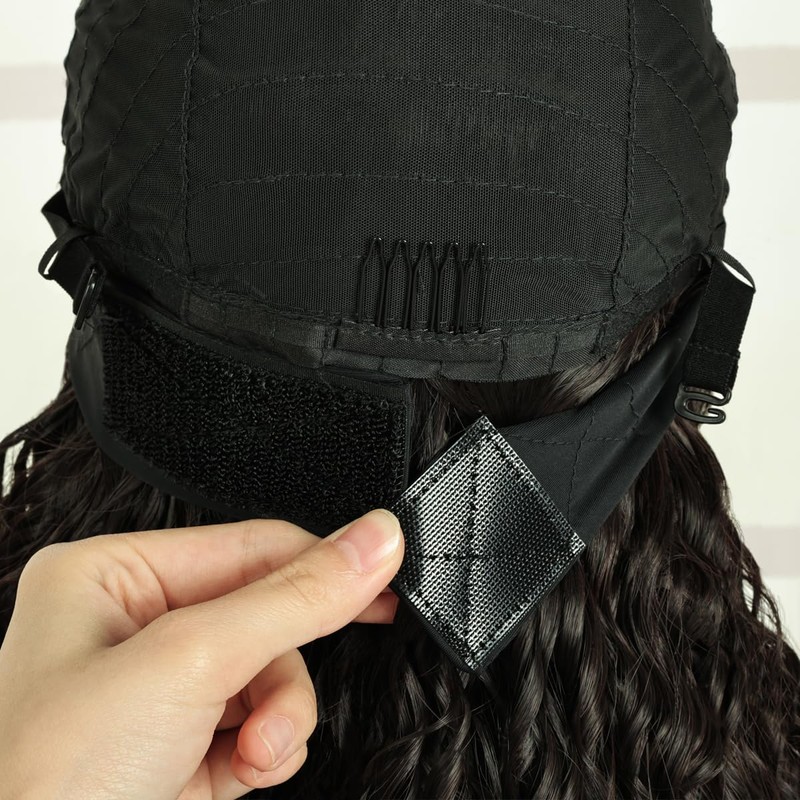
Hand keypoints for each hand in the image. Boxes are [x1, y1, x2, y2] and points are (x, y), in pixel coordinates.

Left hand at [0, 508, 403, 799]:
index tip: (384, 569)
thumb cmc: (49, 788)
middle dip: (284, 668)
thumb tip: (371, 541)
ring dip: (280, 718)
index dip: (320, 560)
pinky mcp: (178, 749)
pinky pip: (257, 725)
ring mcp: (156, 694)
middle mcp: (131, 629)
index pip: (246, 545)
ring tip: (260, 754)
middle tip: (301, 690)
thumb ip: (294, 598)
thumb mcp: (190, 664)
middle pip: (263, 615)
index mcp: (110, 577)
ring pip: (268, 676)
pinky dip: (267, 751)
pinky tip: (247, 771)